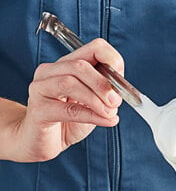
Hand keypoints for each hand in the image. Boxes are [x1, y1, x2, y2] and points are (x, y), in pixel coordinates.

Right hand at [8, 38, 123, 161]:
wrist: (43, 142)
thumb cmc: (69, 121)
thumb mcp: (93, 104)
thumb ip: (106, 94)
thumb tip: (121, 90)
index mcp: (67, 65)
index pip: (93, 48)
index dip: (111, 59)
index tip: (122, 80)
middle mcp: (50, 72)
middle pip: (80, 66)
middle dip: (103, 84)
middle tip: (116, 101)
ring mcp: (41, 88)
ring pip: (70, 83)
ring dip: (96, 99)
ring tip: (110, 113)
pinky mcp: (38, 110)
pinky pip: (67, 110)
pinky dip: (91, 115)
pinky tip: (106, 121)